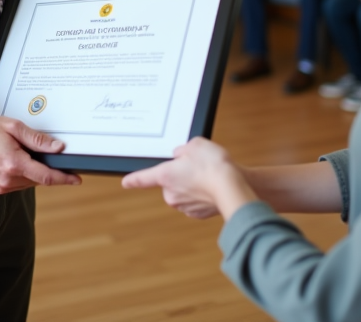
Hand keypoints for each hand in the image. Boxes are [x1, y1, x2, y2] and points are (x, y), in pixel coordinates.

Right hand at [0, 116, 81, 194]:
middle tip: (39, 152)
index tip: (76, 179)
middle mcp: (7, 179)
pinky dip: (23, 174)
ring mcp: (1, 185)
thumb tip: (57, 147)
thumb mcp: (15, 127)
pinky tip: (15, 161)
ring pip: (30, 182)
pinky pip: (19, 184)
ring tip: (20, 153)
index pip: (46, 176)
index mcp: (13, 164)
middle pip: (39, 179)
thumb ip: (37, 139)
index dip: (64, 178)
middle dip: (45, 168)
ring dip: (33, 171)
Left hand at [122, 138, 254, 220]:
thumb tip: (182, 157)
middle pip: (171, 182)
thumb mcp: (196, 145)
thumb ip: (183, 150)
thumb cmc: (214, 164)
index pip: (143, 178)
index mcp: (165, 176)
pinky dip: (203, 195)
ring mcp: (184, 206)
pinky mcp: (197, 214)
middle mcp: (171, 194)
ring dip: (193, 185)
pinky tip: (213, 187)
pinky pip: (196, 201)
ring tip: (209, 176)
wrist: (234, 187)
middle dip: (181, 175)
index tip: (126, 182)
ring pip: (184, 191)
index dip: (134, 179)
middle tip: (197, 166)